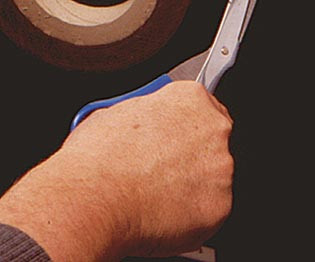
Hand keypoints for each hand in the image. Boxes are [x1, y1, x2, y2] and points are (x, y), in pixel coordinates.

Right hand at [0, 81, 234, 260]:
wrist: (92, 199)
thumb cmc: (97, 158)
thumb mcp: (115, 113)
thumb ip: (146, 113)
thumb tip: (144, 124)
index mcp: (191, 99)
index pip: (203, 109)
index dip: (186, 129)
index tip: (175, 141)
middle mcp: (214, 129)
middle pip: (212, 143)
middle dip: (192, 158)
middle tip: (161, 173)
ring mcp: (221, 168)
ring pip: (212, 179)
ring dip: (191, 187)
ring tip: (154, 196)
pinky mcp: (220, 204)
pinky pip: (209, 210)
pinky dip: (190, 216)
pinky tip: (162, 214)